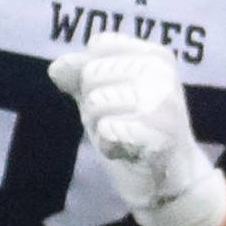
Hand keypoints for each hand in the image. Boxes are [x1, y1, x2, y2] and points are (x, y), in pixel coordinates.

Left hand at [50, 32, 225, 225]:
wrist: (168, 179)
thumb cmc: (134, 130)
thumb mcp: (105, 94)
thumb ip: (80, 75)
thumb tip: (57, 67)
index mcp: (155, 56)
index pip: (98, 46)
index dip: (91, 75)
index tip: (116, 93)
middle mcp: (162, 73)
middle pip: (91, 74)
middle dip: (94, 104)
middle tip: (123, 121)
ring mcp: (162, 102)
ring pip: (95, 103)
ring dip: (100, 127)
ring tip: (125, 136)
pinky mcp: (158, 133)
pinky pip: (106, 130)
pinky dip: (108, 146)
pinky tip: (128, 152)